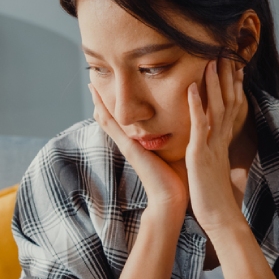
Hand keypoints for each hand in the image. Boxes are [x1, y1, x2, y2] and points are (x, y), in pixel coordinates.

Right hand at [89, 83, 188, 210]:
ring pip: (107, 119)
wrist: (172, 199)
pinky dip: (104, 113)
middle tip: (94, 78)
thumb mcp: (175, 149)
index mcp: (140, 142)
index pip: (125, 119)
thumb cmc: (178, 176)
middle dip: (103, 98)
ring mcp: (126, 145)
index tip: (115, 83)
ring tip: (91, 82)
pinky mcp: (128, 149)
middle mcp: (130, 142)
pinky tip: (96, 101)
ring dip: (98, 101)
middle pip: (111, 116)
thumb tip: (187, 121)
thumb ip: (176, 136)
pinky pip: (112, 127)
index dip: (119, 102)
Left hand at [185, 57, 245, 232]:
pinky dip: (195, 106)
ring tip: (210, 60)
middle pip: (228, 101)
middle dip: (226, 76)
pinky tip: (190, 87)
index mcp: (222, 141)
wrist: (219, 216)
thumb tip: (213, 141)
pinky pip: (199, 126)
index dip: (233, 85)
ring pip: (216, 108)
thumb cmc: (214, 194)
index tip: (233, 64)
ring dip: (213, 83)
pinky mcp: (201, 154)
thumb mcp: (214, 165)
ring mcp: (212, 145)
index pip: (231, 106)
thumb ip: (214, 150)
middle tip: (225, 52)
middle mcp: (221, 139)